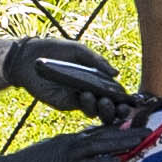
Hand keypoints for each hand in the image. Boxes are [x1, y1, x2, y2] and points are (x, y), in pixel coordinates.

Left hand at [0, 36, 129, 120]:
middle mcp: (91, 90)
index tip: (131, 101)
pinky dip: (88, 105)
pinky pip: (82, 109)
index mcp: (96, 78)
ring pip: (97, 110)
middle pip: (110, 105)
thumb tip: (116, 74)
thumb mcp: (79, 51)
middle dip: (118, 109)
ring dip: (104, 108)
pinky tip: (88, 96)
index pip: (114, 91)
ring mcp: (79, 98)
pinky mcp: (67, 103)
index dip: (124, 98)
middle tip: (122, 108)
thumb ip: (97, 61)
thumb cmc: (56, 50)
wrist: (30, 58)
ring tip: (104, 100)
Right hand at [0, 117, 149, 161]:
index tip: (135, 126)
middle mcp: (68, 143)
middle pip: (103, 134)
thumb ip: (63, 161)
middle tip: (149, 127)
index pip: (96, 133)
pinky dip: (102, 160)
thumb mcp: (46, 161)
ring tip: (143, 138)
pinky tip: (117, 158)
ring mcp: (65, 155)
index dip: (117, 129)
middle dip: (127, 131)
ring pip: (99, 144)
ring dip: (123, 141)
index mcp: (66, 141)